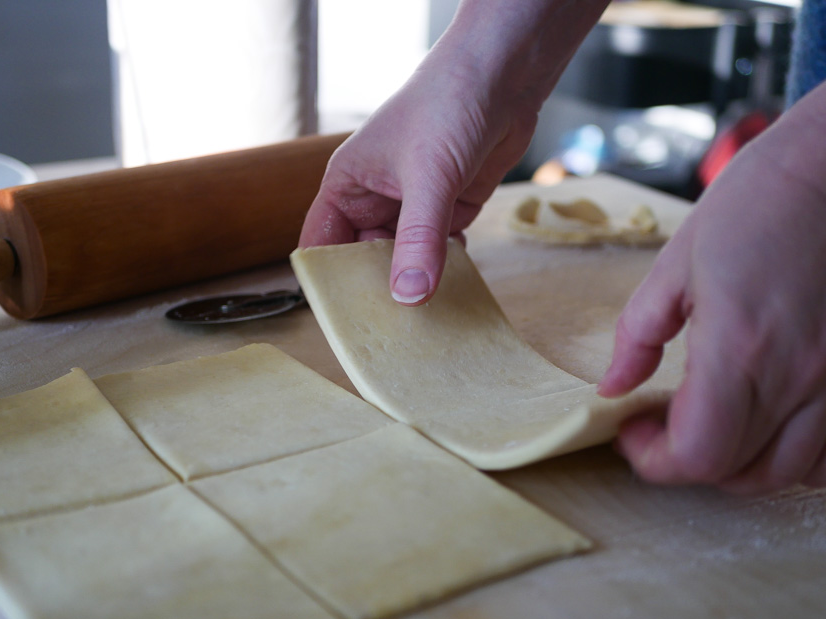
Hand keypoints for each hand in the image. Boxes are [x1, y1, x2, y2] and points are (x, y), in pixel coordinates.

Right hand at [298, 0, 611, 304]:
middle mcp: (376, 199)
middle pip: (364, 260)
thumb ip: (420, 240)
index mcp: (348, 185)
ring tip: (421, 325)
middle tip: (389, 334)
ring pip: (404, 260)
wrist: (503, 75)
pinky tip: (452, 292)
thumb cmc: (447, 106)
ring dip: (414, 284)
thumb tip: (409, 297)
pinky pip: (440, 252)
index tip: (342, 320)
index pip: (322, 244)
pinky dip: (445, 270)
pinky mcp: (449, 209)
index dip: (328, 281)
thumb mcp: (429, 178)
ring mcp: (414, 206)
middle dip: (375, 291)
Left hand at [598, 128, 825, 493]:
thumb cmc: (753, 206)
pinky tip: (767, 434)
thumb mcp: (672, 264)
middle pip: (732, 469)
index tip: (631, 429)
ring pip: (783, 474)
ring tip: (709, 432)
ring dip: (734, 470)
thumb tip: (612, 389)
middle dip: (681, 459)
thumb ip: (636, 336)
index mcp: (737, 347)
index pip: (697, 454)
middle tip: (659, 425)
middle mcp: (794, 375)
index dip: (653, 458)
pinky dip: (796, 465)